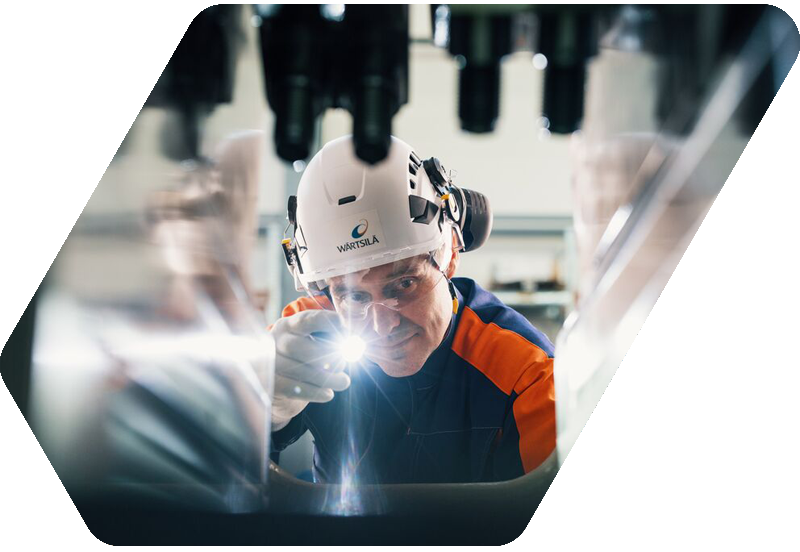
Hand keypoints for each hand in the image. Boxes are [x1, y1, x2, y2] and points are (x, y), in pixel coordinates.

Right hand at [269, 309, 350, 429]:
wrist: (280, 385)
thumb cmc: (304, 359)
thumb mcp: (313, 342)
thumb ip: (330, 340)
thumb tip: (351, 345)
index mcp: (289, 325)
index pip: (307, 320)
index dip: (328, 322)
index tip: (345, 330)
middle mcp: (275, 341)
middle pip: (299, 347)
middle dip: (327, 356)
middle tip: (343, 363)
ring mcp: (270, 364)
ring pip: (300, 370)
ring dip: (328, 378)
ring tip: (343, 381)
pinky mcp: (272, 385)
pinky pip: (295, 389)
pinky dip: (316, 392)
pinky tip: (329, 393)